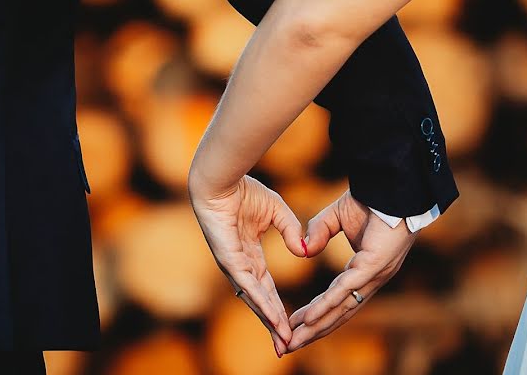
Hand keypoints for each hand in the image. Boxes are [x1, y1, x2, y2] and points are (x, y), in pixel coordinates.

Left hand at [188, 174, 305, 356]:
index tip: (291, 326)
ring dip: (270, 320)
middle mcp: (240, 265)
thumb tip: (304, 251)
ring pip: (254, 299)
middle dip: (273, 324)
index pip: (267, 288)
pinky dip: (261, 302)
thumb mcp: (277, 212)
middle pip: (259, 301)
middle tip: (286, 347)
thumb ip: (291, 231)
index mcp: (250, 255)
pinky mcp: (228, 259)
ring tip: (283, 340)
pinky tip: (273, 317)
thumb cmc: (244, 191)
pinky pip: (247, 285)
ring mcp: (233, 265)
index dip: (278, 307)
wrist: (222, 178)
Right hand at [286, 189, 417, 352]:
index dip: (320, 315)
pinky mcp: (374, 267)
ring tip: (294, 340)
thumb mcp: (336, 216)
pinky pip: (345, 291)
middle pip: (340, 313)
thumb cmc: (371, 198)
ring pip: (341, 308)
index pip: (341, 300)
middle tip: (290, 346)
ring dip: (316, 326)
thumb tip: (305, 251)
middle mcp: (372, 279)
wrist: (392, 185)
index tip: (297, 327)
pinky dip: (325, 306)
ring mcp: (375, 275)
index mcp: (367, 270)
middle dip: (314, 331)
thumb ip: (319, 232)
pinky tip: (308, 318)